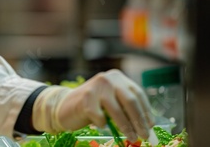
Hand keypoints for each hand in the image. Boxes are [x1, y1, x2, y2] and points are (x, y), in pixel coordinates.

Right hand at [32, 69, 154, 141]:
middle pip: (130, 101)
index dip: (146, 111)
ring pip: (116, 110)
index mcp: (117, 77)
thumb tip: (148, 127)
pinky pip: (100, 117)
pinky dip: (103, 125)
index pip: (137, 94)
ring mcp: (96, 87)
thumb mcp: (112, 102)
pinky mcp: (85, 98)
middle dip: (139, 120)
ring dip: (126, 127)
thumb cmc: (93, 106)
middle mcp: (107, 78)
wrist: (65, 106)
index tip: (150, 126)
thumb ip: (126, 109)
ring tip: (132, 137)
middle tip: (144, 135)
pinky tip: (102, 126)